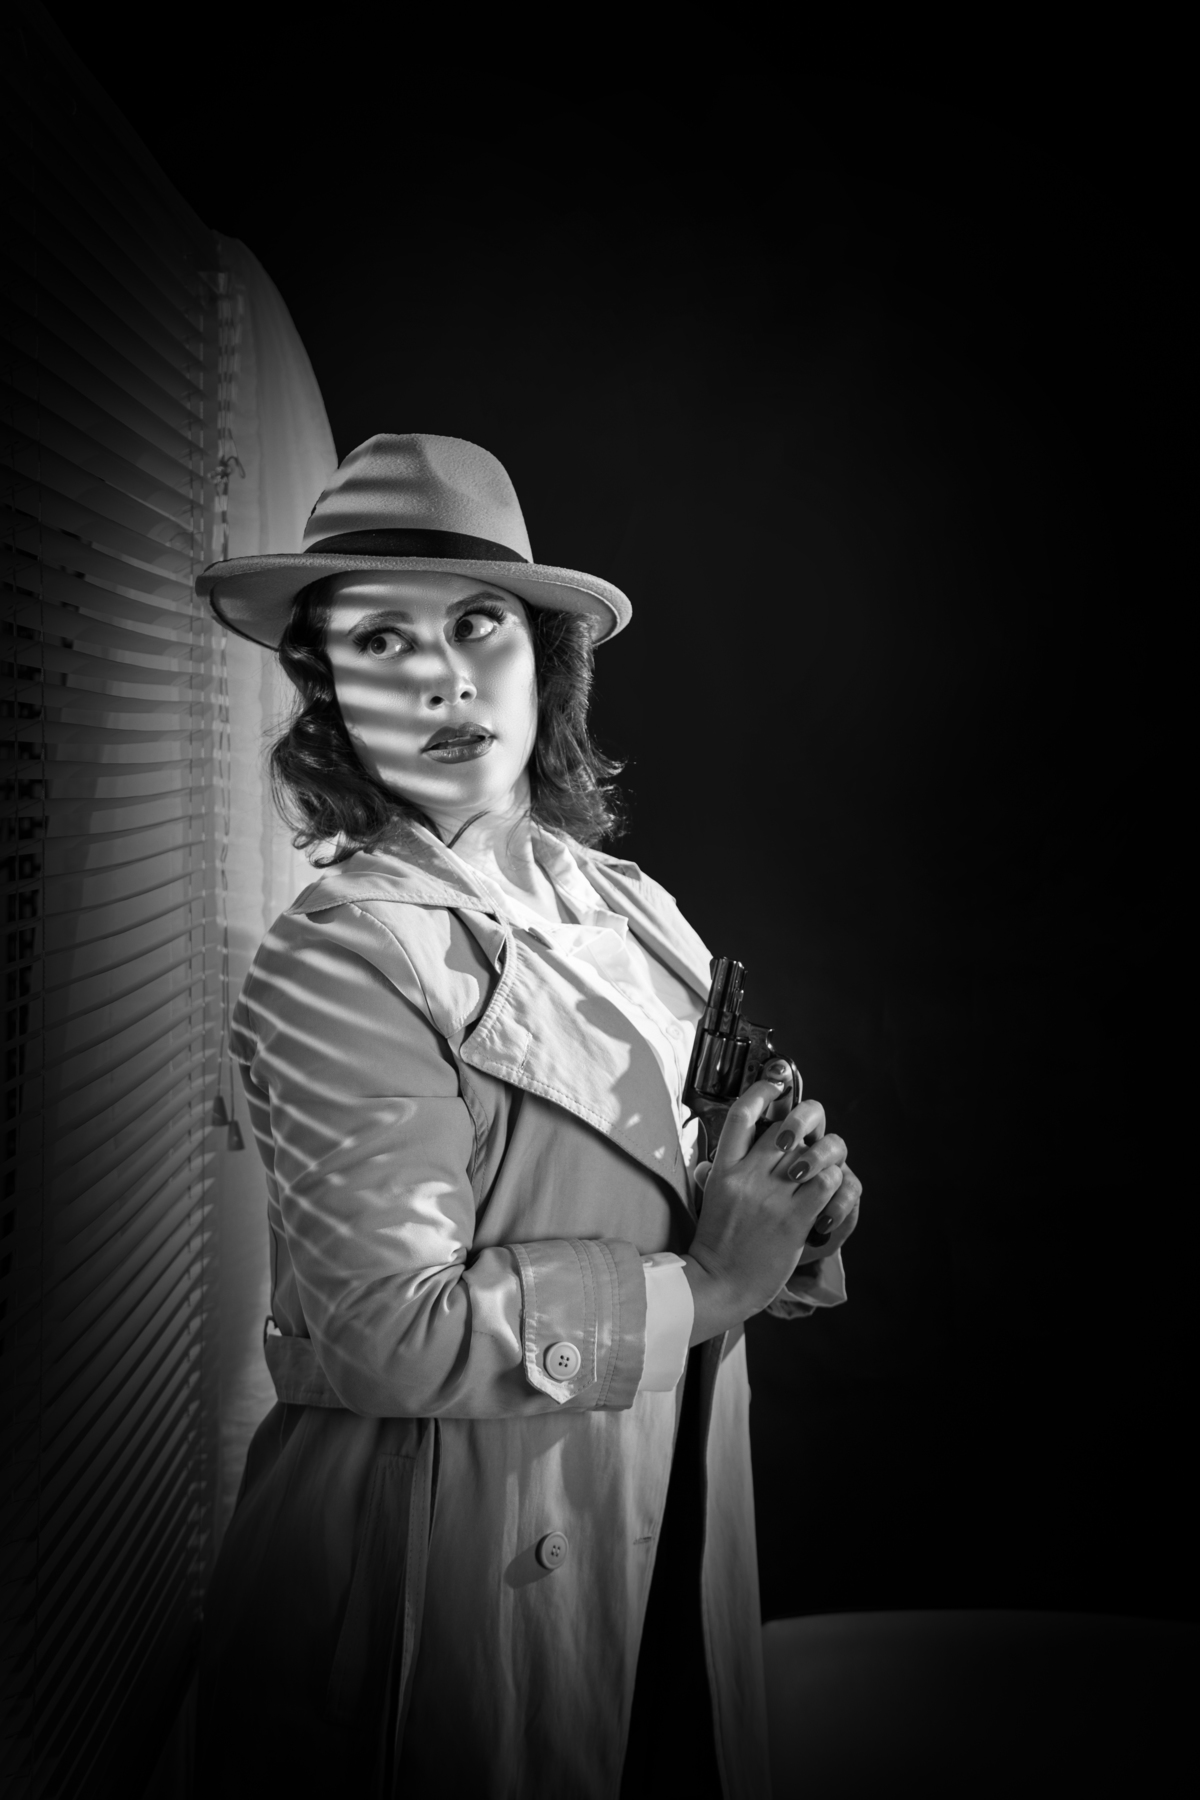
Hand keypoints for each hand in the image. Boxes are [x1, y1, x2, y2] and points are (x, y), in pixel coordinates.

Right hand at [685, 1074, 851, 1342]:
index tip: (776, 1084)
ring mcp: (772, 1197)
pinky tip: (830, 1188)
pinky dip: (835, 1181)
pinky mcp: (794, 1219)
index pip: (741, 1115)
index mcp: (723, 1169)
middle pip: (787, 1126)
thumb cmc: (716, 1243)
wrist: (718, 1283)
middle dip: (810, 1116)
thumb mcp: (710, 1198)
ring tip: (829, 1157)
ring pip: (815, 1151)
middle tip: (815, 1124)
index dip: (762, 1091)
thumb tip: (734, 1144)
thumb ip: (722, 1169)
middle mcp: (748, 1176)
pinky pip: (826, 1184)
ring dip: (830, 1149)